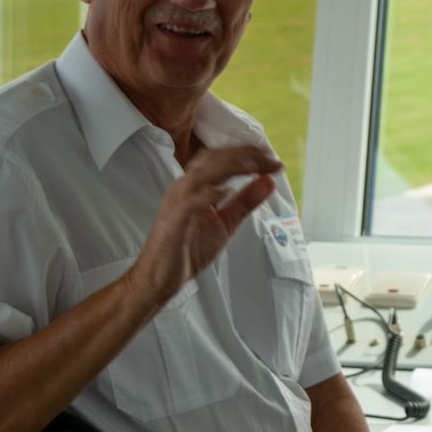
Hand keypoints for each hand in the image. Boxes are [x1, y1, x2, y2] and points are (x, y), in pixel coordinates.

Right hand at [129, 144, 281, 304]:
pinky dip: (208, 194)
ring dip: (230, 166)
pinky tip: (227, 191)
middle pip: (213, 159)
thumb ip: (246, 201)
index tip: (272, 159)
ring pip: (202, 173)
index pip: (221, 158)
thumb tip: (269, 180)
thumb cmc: (187, 248)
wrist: (159, 277)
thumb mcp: (225, 222)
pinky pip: (189, 202)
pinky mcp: (173, 221)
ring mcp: (177, 203)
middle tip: (270, 159)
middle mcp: (184, 188)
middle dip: (244, 155)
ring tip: (255, 166)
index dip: (247, 155)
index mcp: (195, 186)